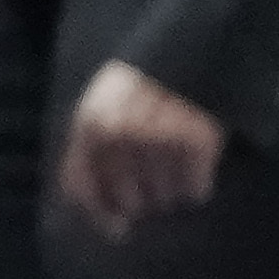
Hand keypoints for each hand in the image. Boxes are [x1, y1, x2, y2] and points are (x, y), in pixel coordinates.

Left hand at [56, 57, 224, 233]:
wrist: (196, 48)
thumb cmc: (144, 84)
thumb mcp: (103, 104)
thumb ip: (92, 150)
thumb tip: (106, 216)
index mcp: (90, 123)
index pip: (81, 185)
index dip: (97, 214)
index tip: (116, 230)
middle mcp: (120, 135)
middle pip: (127, 201)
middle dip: (141, 198)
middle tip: (156, 177)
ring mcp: (158, 140)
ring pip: (163, 200)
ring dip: (170, 191)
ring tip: (176, 161)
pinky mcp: (197, 145)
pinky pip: (195, 191)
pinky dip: (197, 185)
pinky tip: (197, 164)